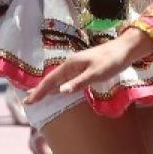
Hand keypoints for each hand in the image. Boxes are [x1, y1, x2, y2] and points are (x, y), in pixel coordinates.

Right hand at [26, 28, 151, 103]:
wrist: (124, 50)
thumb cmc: (111, 61)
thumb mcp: (96, 73)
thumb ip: (78, 82)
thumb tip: (60, 91)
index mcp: (70, 65)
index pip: (50, 80)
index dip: (39, 91)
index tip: (29, 101)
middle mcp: (70, 65)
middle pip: (51, 80)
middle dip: (39, 91)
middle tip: (29, 102)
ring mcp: (76, 67)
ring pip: (57, 80)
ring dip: (47, 89)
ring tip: (38, 98)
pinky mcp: (83, 69)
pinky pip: (66, 80)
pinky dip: (58, 87)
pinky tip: (58, 91)